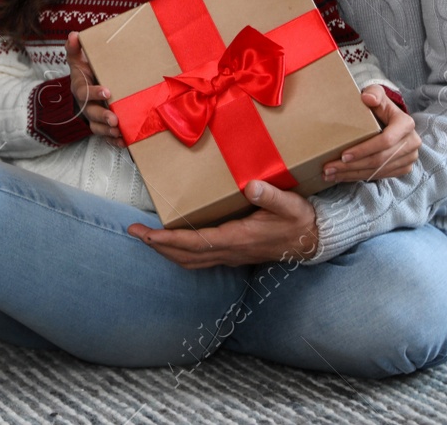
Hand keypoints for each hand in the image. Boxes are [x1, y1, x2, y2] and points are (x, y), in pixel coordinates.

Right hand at [66, 33, 120, 140]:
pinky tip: (124, 142)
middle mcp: (86, 105)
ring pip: (98, 128)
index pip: (85, 92)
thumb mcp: (77, 59)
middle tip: (115, 119)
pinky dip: (113, 141)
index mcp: (80, 88)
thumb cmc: (84, 71)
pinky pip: (106, 137)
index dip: (95, 93)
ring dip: (108, 131)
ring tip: (120, 132)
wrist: (85, 87)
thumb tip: (74, 35)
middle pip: (91, 113)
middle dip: (103, 117)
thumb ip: (74, 48)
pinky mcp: (101, 126)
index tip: (108, 91)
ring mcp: (93, 116)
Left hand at [129, 181, 318, 267]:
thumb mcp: (291, 205)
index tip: (147, 234)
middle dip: (157, 245)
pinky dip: (180, 252)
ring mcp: (230, 255)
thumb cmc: (300, 221)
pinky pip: (199, 258)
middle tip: (133, 231)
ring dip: (166, 251)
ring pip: (190, 260)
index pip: (196, 243)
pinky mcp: (232, 253)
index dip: (169, 240)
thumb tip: (252, 186)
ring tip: (145, 237)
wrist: (313, 242)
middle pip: (186, 255)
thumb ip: (272, 197)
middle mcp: (230, 251)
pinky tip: (171, 244)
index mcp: (239, 238)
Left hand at [323, 85, 419, 182]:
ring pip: (378, 171)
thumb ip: (373, 93)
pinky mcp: (403, 167)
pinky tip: (342, 176)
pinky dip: (360, 176)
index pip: (385, 141)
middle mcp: (412, 143)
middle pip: (379, 160)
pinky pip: (381, 176)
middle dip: (352, 166)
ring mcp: (409, 157)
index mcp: (406, 124)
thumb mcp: (377, 94)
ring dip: (352, 174)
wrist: (390, 117)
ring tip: (330, 174)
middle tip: (329, 168)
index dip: (364, 150)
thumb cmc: (379, 105)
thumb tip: (368, 98)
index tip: (343, 155)